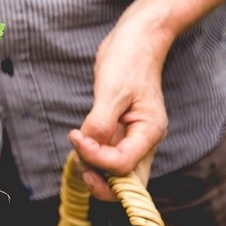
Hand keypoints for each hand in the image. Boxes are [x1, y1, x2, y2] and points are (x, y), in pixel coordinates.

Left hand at [68, 19, 168, 200]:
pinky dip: (93, 157)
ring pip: (117, 175)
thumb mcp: (112, 90)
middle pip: (126, 184)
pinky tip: (81, 142)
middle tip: (78, 162)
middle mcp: (145, 142)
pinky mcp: (122, 134)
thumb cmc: (129, 60)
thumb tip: (87, 147)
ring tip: (78, 146)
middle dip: (100, 181)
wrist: (137, 41)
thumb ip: (99, 123)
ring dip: (94, 170)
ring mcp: (134, 140)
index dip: (95, 158)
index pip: (122, 166)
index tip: (76, 136)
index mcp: (149, 132)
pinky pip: (109, 159)